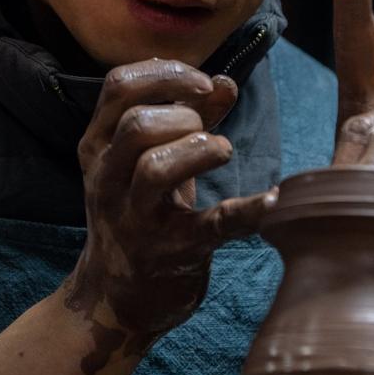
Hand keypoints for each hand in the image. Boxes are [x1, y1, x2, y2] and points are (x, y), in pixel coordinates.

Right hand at [64, 59, 276, 370]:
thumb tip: (225, 81)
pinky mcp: (171, 254)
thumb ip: (186, 117)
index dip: (166, 73)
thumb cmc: (138, 212)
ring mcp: (135, 220)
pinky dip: (247, 210)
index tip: (203, 83)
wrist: (114, 300)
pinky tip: (275, 199)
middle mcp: (108, 180)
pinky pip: (210, 227)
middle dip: (183, 114)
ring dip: (199, 149)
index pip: (118, 86)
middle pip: (136, 125)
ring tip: (222, 150)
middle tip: (206, 129)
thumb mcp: (148, 159)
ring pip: (154, 169)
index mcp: (98, 147)